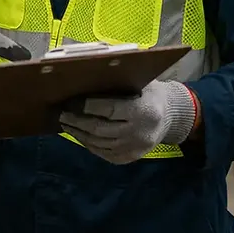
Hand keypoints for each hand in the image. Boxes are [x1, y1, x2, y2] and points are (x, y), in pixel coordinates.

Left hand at [58, 81, 195, 164]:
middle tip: (62, 114)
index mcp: (144, 111)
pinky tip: (79, 135)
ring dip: (79, 134)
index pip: (111, 110)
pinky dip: (88, 144)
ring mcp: (135, 149)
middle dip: (78, 122)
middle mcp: (140, 133)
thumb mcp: (140, 82)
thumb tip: (87, 75)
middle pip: (101, 129)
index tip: (72, 100)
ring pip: (100, 143)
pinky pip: (104, 153)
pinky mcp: (130, 158)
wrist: (171, 116)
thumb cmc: (150, 93)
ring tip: (66, 124)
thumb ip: (118, 82)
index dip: (90, 106)